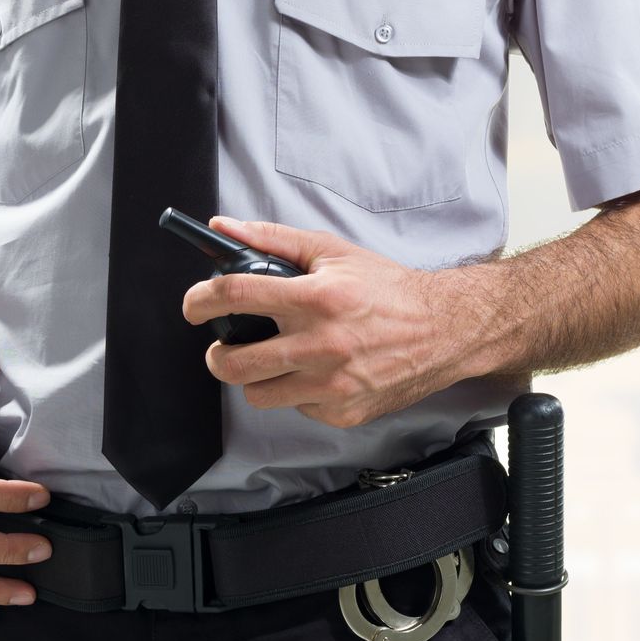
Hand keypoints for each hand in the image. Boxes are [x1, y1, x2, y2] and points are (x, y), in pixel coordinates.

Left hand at [182, 216, 471, 428]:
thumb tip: (222, 228)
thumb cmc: (388, 289)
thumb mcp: (333, 253)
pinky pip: (295, 407)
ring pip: (256, 394)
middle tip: (224, 345)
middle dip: (217, 354)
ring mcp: (331, 384)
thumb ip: (273, 240)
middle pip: (232, 364)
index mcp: (316, 298)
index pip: (235, 295)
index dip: (200, 300)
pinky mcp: (341, 411)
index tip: (193, 306)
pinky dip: (297, 391)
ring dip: (255, 377)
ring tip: (274, 359)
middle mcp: (321, 344)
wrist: (445, 329)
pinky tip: (317, 372)